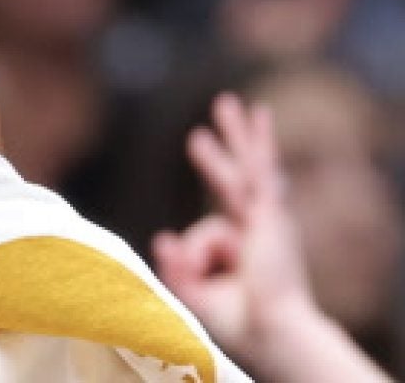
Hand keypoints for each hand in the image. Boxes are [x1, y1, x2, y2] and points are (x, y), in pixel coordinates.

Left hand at [152, 93, 312, 362]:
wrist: (273, 330)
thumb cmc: (242, 321)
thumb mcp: (196, 291)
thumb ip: (176, 266)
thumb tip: (160, 236)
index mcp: (242, 251)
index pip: (208, 234)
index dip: (189, 256)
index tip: (186, 268)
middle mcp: (256, 230)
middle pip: (232, 184)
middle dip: (218, 158)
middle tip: (199, 135)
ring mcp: (266, 219)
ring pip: (244, 169)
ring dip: (236, 136)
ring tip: (225, 104)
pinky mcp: (272, 213)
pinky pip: (261, 169)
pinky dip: (261, 142)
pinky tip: (259, 115)